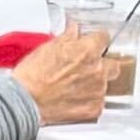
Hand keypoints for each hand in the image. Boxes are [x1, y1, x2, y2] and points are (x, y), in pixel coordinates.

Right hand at [12, 29, 130, 124]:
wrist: (25, 100)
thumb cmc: (32, 75)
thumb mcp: (47, 47)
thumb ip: (67, 37)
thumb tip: (73, 31)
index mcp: (87, 51)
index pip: (104, 38)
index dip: (97, 40)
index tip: (94, 43)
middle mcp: (98, 71)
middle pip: (113, 64)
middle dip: (103, 64)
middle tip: (88, 67)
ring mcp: (98, 91)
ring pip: (106, 84)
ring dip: (95, 83)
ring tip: (76, 86)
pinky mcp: (94, 109)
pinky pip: (99, 102)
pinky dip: (90, 100)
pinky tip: (75, 98)